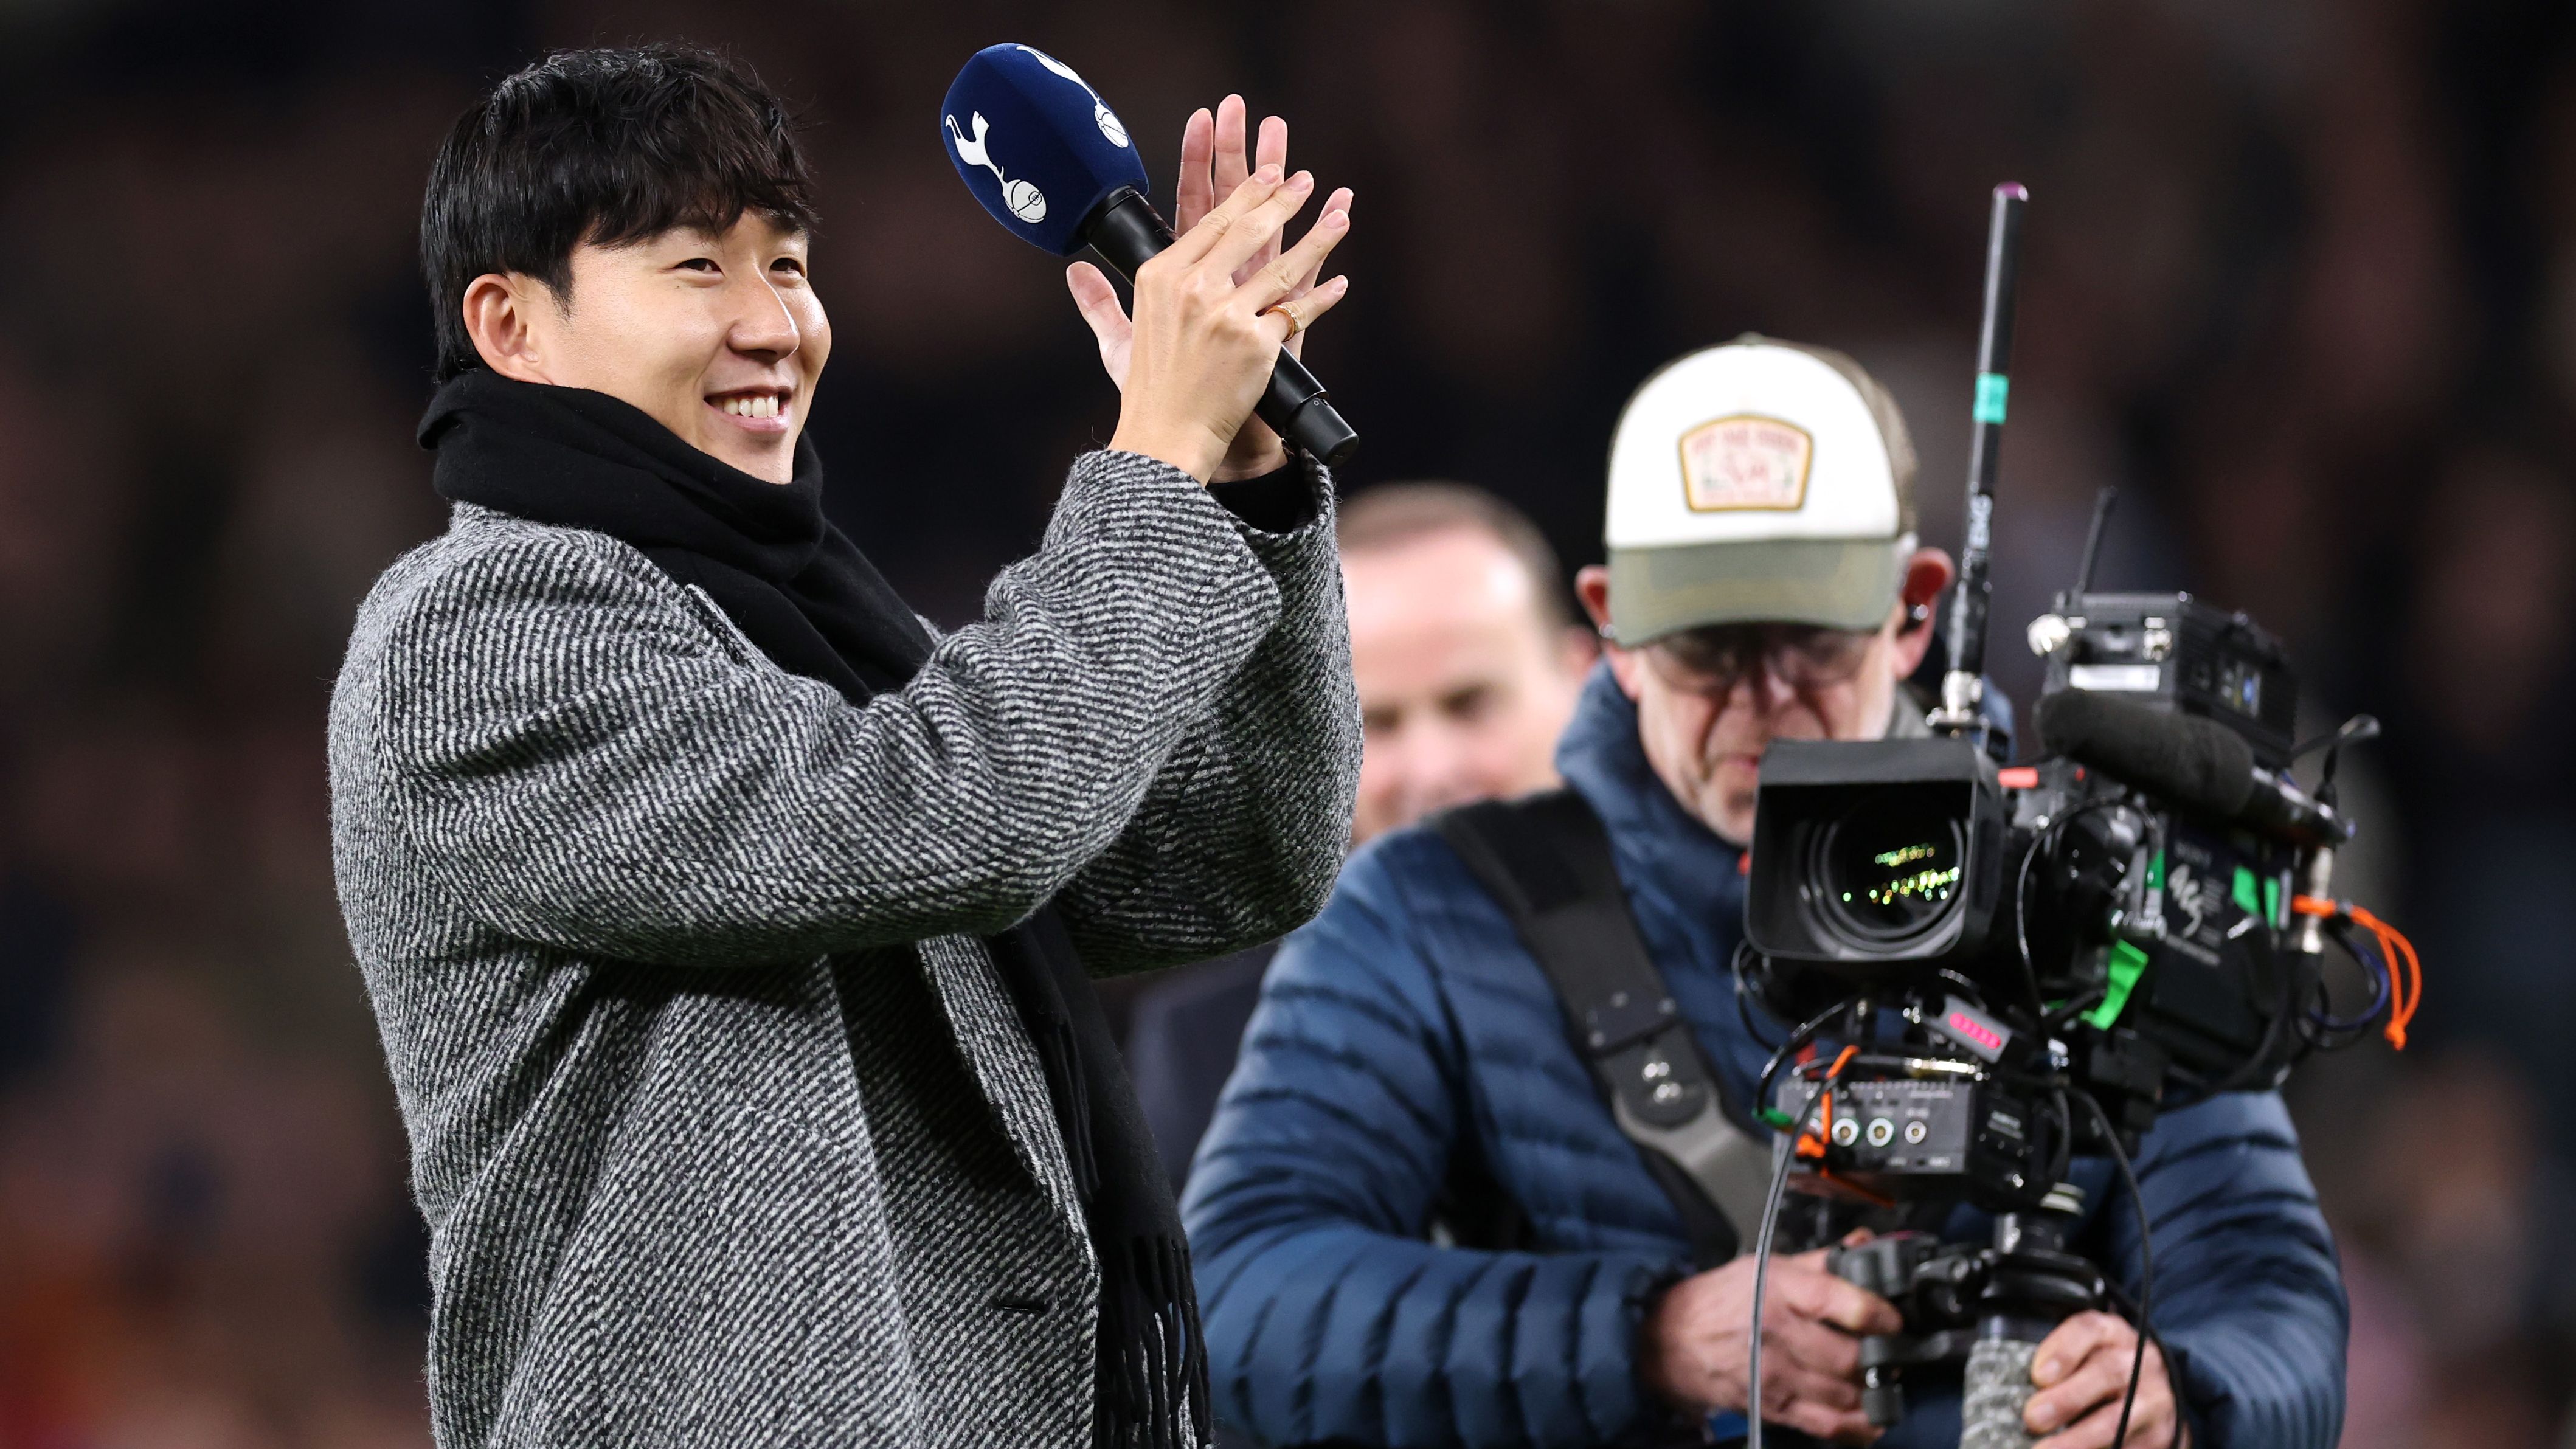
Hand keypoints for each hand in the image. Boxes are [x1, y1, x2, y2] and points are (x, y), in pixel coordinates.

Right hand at [1069, 96, 1352, 482]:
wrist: (1166, 440)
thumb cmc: (1146, 394)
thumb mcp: (1115, 343)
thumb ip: (1099, 303)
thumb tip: (1076, 274)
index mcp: (1159, 277)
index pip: (1208, 219)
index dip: (1243, 193)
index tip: (1267, 174)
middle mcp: (1192, 287)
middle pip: (1246, 230)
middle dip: (1280, 199)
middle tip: (1299, 180)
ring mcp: (1226, 313)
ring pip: (1280, 265)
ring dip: (1314, 236)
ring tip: (1337, 215)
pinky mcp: (1256, 342)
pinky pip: (1297, 311)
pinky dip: (1321, 298)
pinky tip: (1339, 283)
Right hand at [1639, 1246, 1902, 1444]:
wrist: (1671, 1340)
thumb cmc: (1721, 1301)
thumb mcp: (1765, 1267)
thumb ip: (1820, 1262)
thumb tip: (1864, 1246)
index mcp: (1779, 1289)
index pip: (1838, 1302)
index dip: (1877, 1314)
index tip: (1893, 1319)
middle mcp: (1778, 1333)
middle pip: (1849, 1357)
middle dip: (1881, 1358)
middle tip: (1892, 1352)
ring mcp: (1776, 1376)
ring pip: (1844, 1394)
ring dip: (1871, 1390)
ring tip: (1878, 1377)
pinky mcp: (1773, 1407)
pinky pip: (1827, 1426)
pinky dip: (1858, 1427)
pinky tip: (1871, 1416)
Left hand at [2025, 1311, 2188, 1447]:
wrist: (2157, 1395)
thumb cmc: (2101, 1369)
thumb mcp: (2083, 1351)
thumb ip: (2056, 1362)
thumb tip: (2013, 1386)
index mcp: (2112, 1332)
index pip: (2089, 1329)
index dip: (2063, 1350)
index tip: (2037, 1376)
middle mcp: (2139, 1361)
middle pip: (2106, 1374)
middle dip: (2067, 1399)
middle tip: (2032, 1419)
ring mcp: (2154, 1400)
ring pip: (2117, 1420)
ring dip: (2079, 1440)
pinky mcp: (2163, 1435)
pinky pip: (2128, 1447)